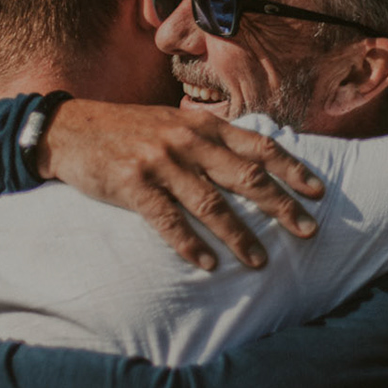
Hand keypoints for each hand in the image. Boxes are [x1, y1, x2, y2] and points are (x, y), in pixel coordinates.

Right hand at [34, 100, 324, 270]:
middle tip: (308, 230)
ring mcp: (160, 162)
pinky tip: (208, 263)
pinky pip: (168, 220)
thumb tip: (252, 162)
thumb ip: (210, 140)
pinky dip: (190, 244)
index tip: (318, 191)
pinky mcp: (132, 184)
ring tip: (259, 261)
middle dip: (282, 206)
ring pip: (211, 203)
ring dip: (239, 235)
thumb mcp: (174, 123)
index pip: (259, 146)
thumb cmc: (129, 130)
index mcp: (202, 125)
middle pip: (246, 176)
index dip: (292, 169)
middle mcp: (187, 140)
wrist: (70, 128)